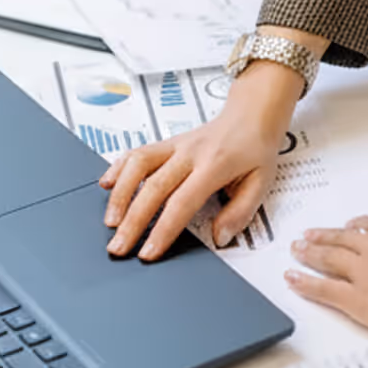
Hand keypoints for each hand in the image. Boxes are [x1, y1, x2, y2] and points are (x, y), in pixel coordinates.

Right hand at [100, 61, 303, 260]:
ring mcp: (174, 146)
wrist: (251, 115)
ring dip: (120, 194)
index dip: (162, 229)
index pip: (181, 201)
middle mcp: (189, 153)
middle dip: (132, 221)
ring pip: (138, 165)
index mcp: (214, 165)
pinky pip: (137, 152)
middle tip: (118, 247)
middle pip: (152, 188)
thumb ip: (241, 212)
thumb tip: (220, 237)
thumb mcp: (262, 183)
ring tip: (110, 221)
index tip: (148, 252)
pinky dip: (118, 167)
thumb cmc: (255, 149)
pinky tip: (106, 184)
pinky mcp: (165, 143)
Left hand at [285, 215, 367, 338]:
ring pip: (330, 258)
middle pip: (345, 238)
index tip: (350, 227)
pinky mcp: (354, 297)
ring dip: (311, 252)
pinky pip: (323, 288)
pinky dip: (304, 282)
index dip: (359, 226)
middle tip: (310, 235)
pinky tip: (292, 278)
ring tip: (297, 250)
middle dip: (326, 236)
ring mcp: (363, 271)